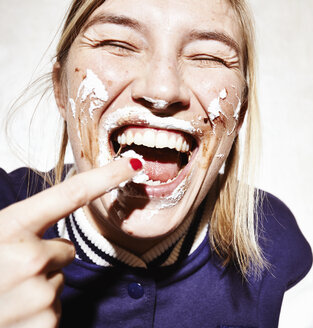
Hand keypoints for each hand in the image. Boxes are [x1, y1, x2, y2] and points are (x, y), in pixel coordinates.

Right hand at [0, 158, 140, 327]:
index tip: (131, 163)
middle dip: (42, 260)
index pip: (69, 195)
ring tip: (2, 299)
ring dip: (36, 289)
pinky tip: (11, 317)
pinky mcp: (46, 322)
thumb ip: (15, 230)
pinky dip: (37, 315)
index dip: (105, 177)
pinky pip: (55, 310)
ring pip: (57, 283)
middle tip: (6, 274)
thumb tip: (50, 239)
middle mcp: (30, 258)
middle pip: (64, 251)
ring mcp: (39, 293)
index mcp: (9, 229)